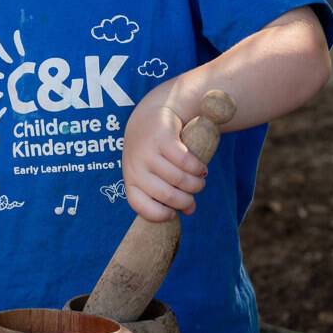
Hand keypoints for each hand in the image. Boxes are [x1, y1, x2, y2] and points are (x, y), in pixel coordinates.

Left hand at [122, 96, 207, 223]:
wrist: (151, 117)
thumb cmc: (153, 153)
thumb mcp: (155, 174)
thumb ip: (169, 193)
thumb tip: (190, 211)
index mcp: (131, 179)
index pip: (140, 205)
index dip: (159, 214)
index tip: (174, 214)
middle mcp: (136, 167)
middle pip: (166, 195)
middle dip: (186, 200)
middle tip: (194, 194)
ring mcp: (148, 152)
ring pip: (178, 178)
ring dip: (196, 184)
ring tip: (200, 181)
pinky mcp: (162, 138)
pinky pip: (185, 161)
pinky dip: (197, 168)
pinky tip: (201, 169)